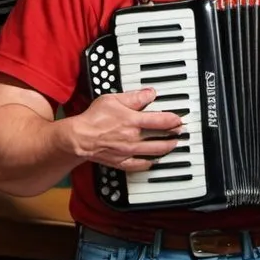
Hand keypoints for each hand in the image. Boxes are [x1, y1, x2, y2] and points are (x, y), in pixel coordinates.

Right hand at [69, 88, 183, 171]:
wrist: (79, 137)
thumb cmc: (94, 118)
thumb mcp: (113, 99)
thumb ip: (134, 97)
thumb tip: (150, 94)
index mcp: (133, 121)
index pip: (160, 121)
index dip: (173, 120)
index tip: (179, 119)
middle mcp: (133, 138)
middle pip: (160, 138)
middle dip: (173, 135)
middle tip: (180, 132)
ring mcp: (128, 152)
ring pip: (153, 152)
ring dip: (166, 149)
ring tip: (172, 145)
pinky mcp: (121, 162)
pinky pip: (140, 165)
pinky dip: (149, 163)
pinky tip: (154, 161)